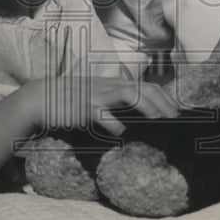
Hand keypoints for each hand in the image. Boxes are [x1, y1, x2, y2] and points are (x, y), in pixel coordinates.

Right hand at [23, 76, 178, 134]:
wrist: (42, 97)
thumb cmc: (72, 101)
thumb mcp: (97, 97)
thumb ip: (114, 104)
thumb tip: (134, 122)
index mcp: (114, 84)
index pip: (146, 86)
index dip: (164, 97)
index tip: (177, 112)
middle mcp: (109, 86)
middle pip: (143, 87)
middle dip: (162, 102)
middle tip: (175, 118)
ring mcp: (98, 95)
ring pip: (128, 93)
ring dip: (146, 106)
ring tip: (158, 120)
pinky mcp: (85, 107)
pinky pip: (103, 114)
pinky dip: (114, 124)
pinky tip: (122, 135)